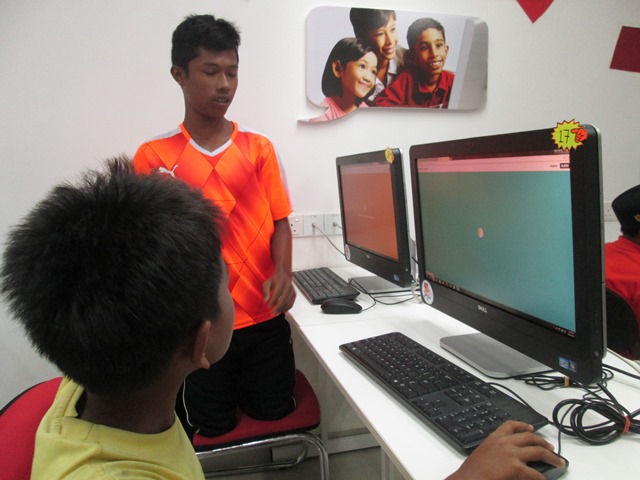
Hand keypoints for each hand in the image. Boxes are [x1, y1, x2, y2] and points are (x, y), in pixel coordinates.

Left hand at [263, 269, 295, 314]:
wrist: (284, 274)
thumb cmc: (274, 280)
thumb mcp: (267, 283)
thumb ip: (266, 292)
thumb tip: (266, 301)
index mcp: (280, 282)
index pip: (278, 293)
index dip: (273, 300)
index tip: (269, 306)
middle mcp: (288, 286)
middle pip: (284, 298)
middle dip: (278, 307)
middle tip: (273, 313)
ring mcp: (292, 290)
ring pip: (289, 301)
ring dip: (283, 309)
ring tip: (276, 312)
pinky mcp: (294, 293)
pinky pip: (292, 302)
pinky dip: (288, 308)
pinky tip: (282, 310)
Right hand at [446, 421, 564, 479]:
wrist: (468, 479)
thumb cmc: (472, 471)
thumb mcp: (482, 454)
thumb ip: (495, 452)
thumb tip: (505, 458)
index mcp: (494, 438)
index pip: (510, 425)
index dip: (523, 425)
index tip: (530, 427)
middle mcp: (505, 443)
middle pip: (529, 437)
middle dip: (542, 441)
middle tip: (550, 446)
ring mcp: (512, 454)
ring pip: (538, 451)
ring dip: (551, 456)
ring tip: (558, 460)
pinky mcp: (516, 468)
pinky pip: (535, 472)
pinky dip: (541, 477)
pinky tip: (544, 479)